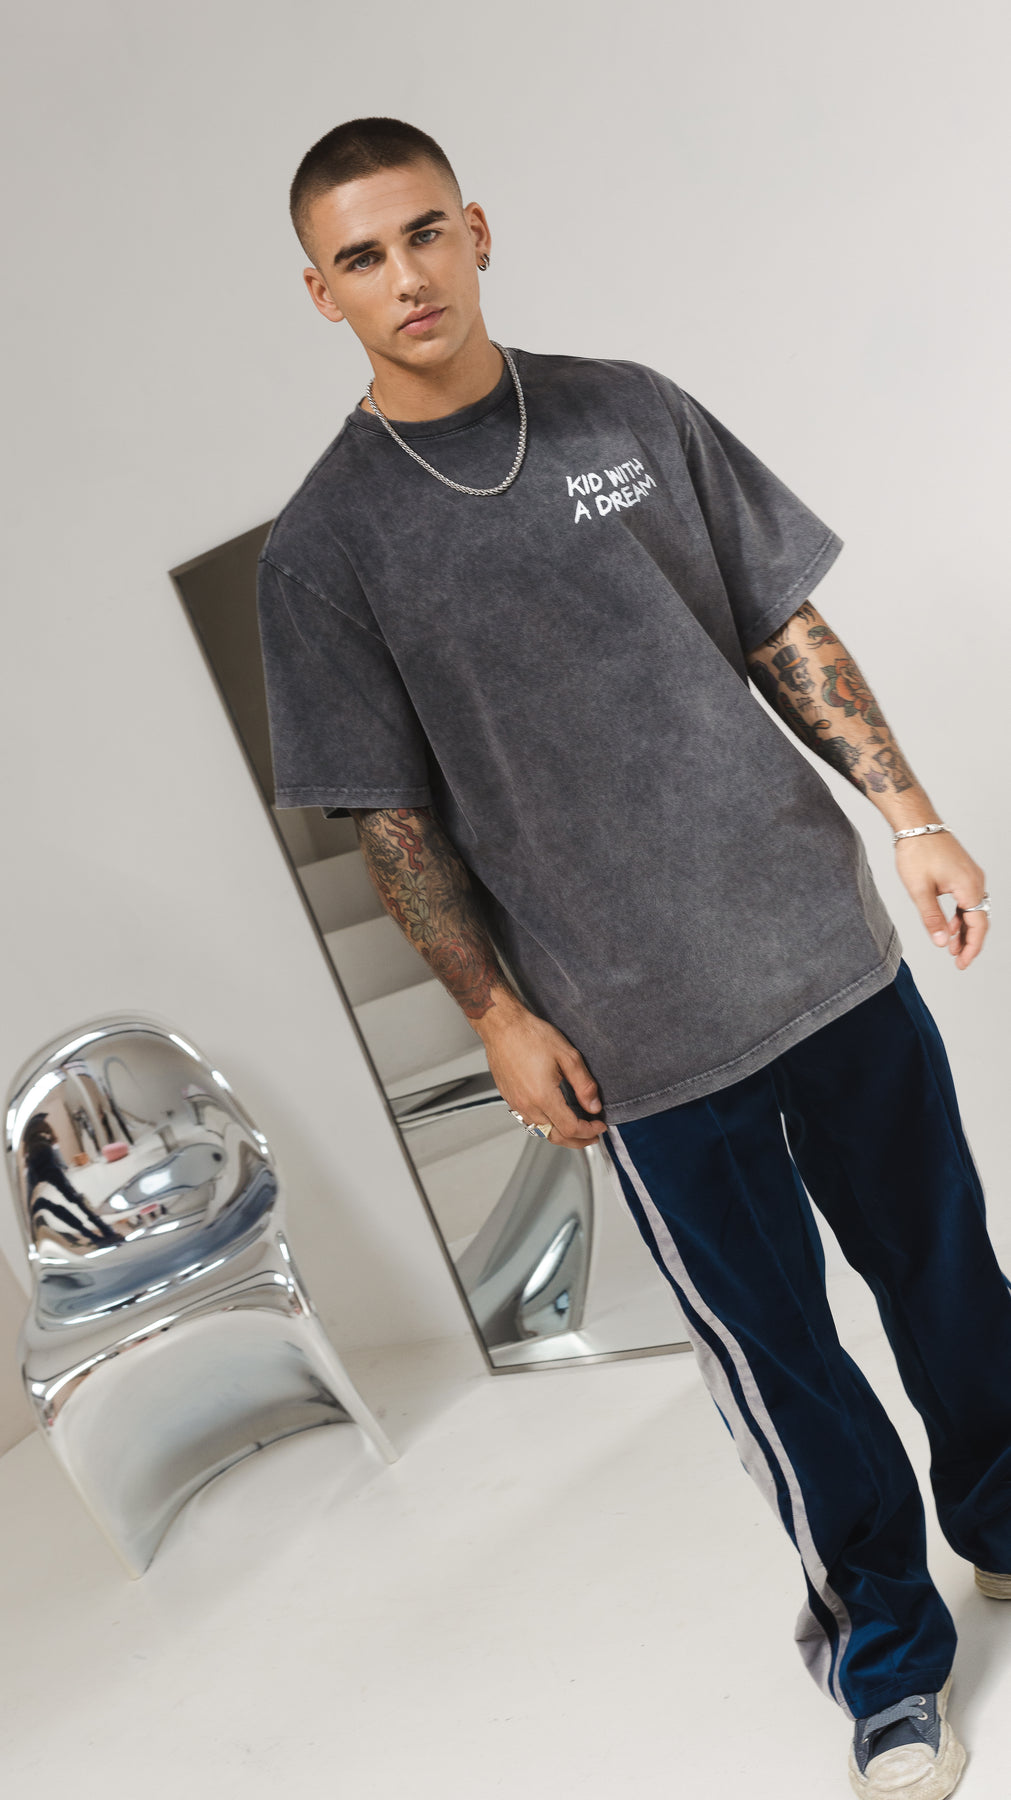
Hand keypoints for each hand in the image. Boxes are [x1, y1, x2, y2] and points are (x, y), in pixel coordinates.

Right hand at [475, 1001, 606, 1150]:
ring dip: (561, 1135)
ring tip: (576, 1129)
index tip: (599, 1126)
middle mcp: (527, 1104)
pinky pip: (529, 1121)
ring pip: (541, 1132)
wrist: (502, 1026)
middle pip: (555, 1137)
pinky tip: (554, 1116)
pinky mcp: (509, 1099)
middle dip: (577, 1141)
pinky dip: (546, 1126)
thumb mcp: (567, 1055)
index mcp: (543, 1096)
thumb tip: (593, 1105)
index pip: (570, 1128)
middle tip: (591, 1136)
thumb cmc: (530, 1035)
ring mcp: (516, 1103)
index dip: (589, 1131)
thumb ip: (583, 1084)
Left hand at [895, 832, 989, 969]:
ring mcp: (972, 876)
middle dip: (969, 942)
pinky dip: (960, 915)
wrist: (917, 823)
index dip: (971, 948)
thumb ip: (932, 919)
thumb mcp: (920, 890)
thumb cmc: (917, 852)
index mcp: (970, 887)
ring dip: (964, 929)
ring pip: (973, 910)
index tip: (962, 964)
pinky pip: (968, 899)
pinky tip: (949, 926)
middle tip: (957, 960)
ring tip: (951, 947)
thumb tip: (942, 942)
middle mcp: (976, 881)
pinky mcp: (964, 872)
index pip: (978, 925)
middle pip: (979, 919)